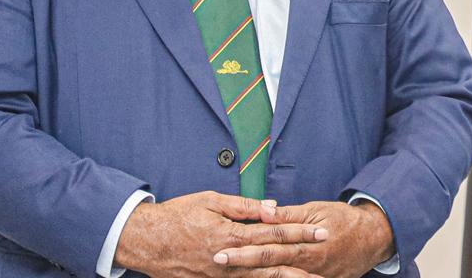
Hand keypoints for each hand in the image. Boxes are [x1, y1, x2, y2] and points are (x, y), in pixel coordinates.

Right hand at [115, 190, 329, 277]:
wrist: (145, 241)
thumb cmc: (178, 216)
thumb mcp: (211, 201)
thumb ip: (244, 207)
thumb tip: (274, 208)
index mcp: (232, 235)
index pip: (275, 233)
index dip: (301, 232)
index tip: (323, 231)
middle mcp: (230, 260)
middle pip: (274, 261)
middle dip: (303, 259)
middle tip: (326, 257)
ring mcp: (221, 276)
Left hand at [212, 200, 393, 277]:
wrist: (373, 238)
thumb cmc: (343, 220)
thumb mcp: (317, 210)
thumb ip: (289, 214)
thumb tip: (265, 210)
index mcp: (306, 243)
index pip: (269, 247)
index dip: (244, 249)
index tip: (221, 249)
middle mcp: (307, 263)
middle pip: (268, 266)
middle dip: (242, 265)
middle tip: (217, 261)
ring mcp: (313, 277)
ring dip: (254, 276)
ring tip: (232, 274)